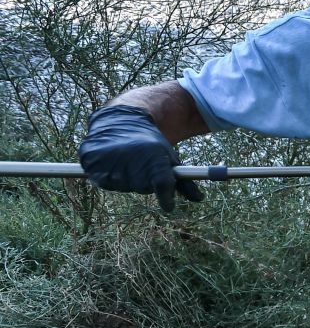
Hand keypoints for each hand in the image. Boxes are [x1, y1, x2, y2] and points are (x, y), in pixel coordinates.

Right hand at [78, 104, 203, 210]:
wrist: (122, 122)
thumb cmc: (151, 145)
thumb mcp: (170, 159)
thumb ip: (184, 182)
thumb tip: (199, 200)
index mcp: (154, 159)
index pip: (162, 186)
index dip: (166, 198)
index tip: (168, 205)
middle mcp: (132, 161)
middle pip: (141, 188)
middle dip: (143, 181)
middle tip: (141, 165)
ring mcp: (110, 162)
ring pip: (121, 186)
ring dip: (125, 179)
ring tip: (126, 161)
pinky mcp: (92, 163)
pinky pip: (102, 182)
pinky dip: (107, 176)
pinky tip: (112, 162)